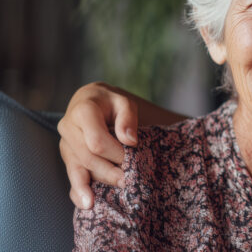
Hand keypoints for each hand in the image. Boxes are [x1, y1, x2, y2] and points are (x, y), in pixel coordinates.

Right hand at [58, 82, 138, 208]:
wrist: (91, 101)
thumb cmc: (111, 103)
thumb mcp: (124, 102)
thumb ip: (128, 118)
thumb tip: (130, 141)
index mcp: (82, 112)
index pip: (96, 140)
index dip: (115, 153)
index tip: (131, 158)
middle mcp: (68, 128)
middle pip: (88, 157)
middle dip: (109, 171)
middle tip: (128, 181)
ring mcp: (65, 144)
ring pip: (80, 168)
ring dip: (97, 183)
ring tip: (108, 196)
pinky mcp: (68, 156)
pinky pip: (72, 174)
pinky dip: (78, 190)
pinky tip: (86, 203)